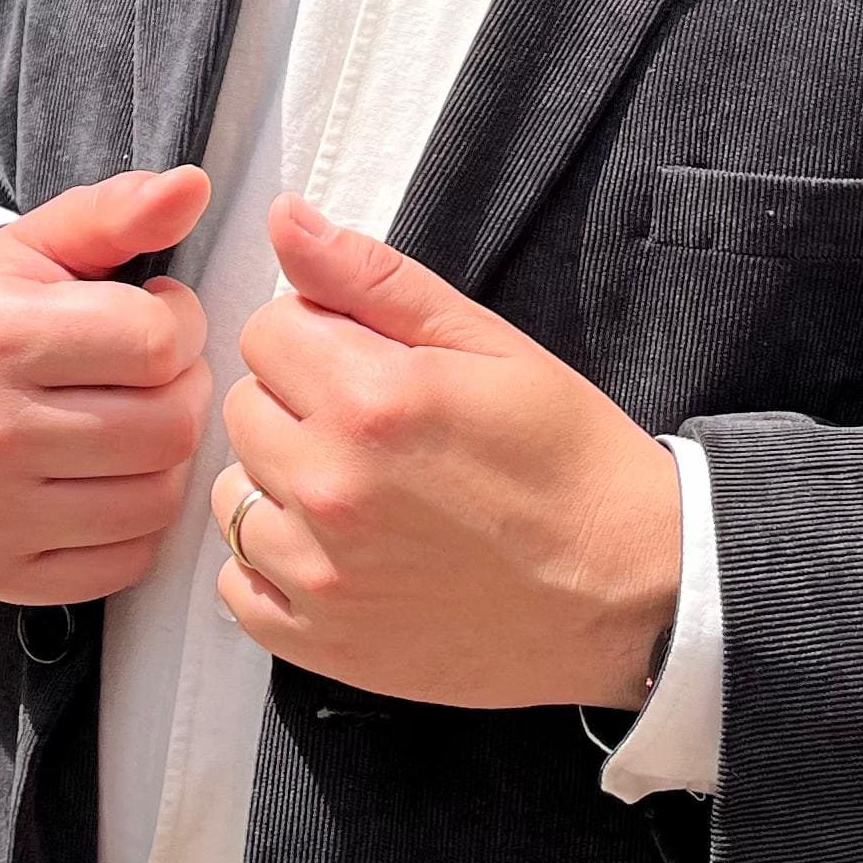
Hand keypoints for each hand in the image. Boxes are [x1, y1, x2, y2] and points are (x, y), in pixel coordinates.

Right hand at [0, 164, 213, 605]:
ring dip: (165, 459)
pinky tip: (107, 480)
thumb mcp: (45, 246)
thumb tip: (193, 185)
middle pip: (168, 427)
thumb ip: (119, 211)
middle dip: (180, 392)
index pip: (159, 343)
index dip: (178, 325)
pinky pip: (128, 559)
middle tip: (149, 377)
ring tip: (131, 422)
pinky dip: (136, 523)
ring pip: (158, 498)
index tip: (151, 316)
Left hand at [213, 197, 678, 708]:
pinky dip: (273, 565)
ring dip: (281, 483)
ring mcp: (321, 575)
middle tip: (376, 428)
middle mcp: (331, 487)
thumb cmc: (569, 462)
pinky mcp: (323, 642)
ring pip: (234, 495)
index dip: (317, 336)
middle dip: (298, 403)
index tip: (368, 363)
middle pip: (243, 408)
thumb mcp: (488, 344)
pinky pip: (239, 586)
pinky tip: (339, 552)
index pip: (266, 332)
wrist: (628, 591)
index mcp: (371, 399)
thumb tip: (284, 219)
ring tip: (362, 492)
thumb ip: (373, 279)